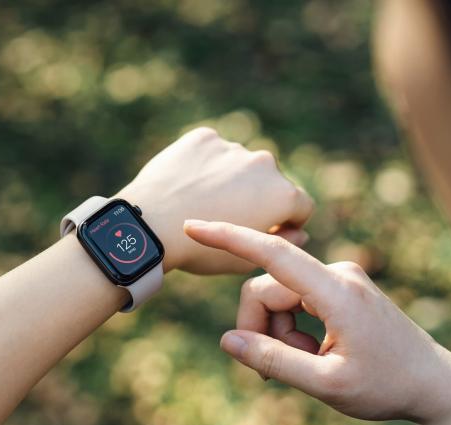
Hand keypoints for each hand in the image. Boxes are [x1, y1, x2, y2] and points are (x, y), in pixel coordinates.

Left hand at [116, 127, 312, 273]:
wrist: (150, 226)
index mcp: (283, 195)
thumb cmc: (198, 251)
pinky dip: (203, 164)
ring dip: (229, 178)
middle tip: (226, 215)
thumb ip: (281, 243)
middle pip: (270, 181)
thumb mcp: (244, 261)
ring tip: (200, 202)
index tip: (266, 229)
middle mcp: (265, 164)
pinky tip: (186, 184)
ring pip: (238, 164)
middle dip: (257, 195)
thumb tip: (299, 230)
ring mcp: (234, 147)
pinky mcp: (204, 137)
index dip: (287, 222)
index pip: (301, 206)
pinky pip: (211, 150)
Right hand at [183, 220, 450, 423]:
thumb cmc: (387, 387)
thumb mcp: (326, 384)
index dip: (229, 237)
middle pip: (266, 289)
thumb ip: (274, 361)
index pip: (272, 253)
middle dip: (261, 328)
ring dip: (280, 334)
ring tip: (310, 365)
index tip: (193, 225)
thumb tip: (227, 340)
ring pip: (279, 298)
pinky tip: (317, 355)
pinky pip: (297, 301)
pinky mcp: (343, 289)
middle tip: (275, 372)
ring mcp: (342, 279)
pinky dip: (294, 330)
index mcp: (336, 291)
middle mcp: (338, 274)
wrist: (437, 385)